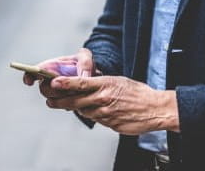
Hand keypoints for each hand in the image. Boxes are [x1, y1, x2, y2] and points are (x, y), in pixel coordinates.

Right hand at [22, 48, 96, 98]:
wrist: (92, 77)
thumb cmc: (84, 64)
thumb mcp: (86, 58)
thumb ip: (84, 64)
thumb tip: (83, 77)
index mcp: (50, 68)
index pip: (33, 73)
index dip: (29, 77)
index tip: (29, 81)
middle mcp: (50, 81)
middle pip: (43, 90)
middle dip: (54, 89)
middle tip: (67, 86)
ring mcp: (57, 94)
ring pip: (53, 100)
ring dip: (63, 97)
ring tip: (76, 91)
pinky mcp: (65, 103)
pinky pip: (64, 107)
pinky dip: (71, 104)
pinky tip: (80, 98)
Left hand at [46, 75, 178, 134]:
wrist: (155, 109)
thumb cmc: (138, 93)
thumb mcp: (118, 81)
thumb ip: (101, 83)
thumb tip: (86, 83)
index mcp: (105, 85)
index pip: (80, 83)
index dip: (65, 83)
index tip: (53, 83)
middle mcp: (103, 99)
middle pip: (75, 101)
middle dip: (59, 101)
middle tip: (49, 100)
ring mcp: (106, 114)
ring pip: (84, 111)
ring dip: (78, 108)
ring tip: (74, 104)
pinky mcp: (110, 124)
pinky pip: (96, 119)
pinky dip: (94, 115)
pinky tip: (99, 111)